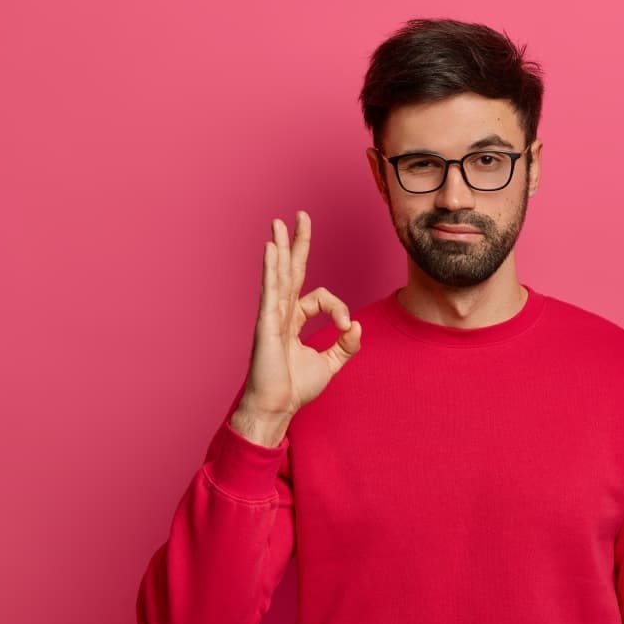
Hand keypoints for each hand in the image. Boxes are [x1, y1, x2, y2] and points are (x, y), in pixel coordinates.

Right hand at [233, 211, 361, 445]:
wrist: (277, 408)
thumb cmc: (295, 388)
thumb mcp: (330, 364)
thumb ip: (346, 345)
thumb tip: (356, 326)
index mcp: (294, 320)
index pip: (321, 296)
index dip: (339, 308)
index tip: (347, 327)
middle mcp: (281, 313)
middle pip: (292, 270)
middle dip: (297, 243)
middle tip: (301, 216)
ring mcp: (271, 316)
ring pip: (279, 274)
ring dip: (280, 247)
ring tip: (279, 223)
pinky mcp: (266, 324)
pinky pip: (270, 291)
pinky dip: (271, 268)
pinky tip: (270, 248)